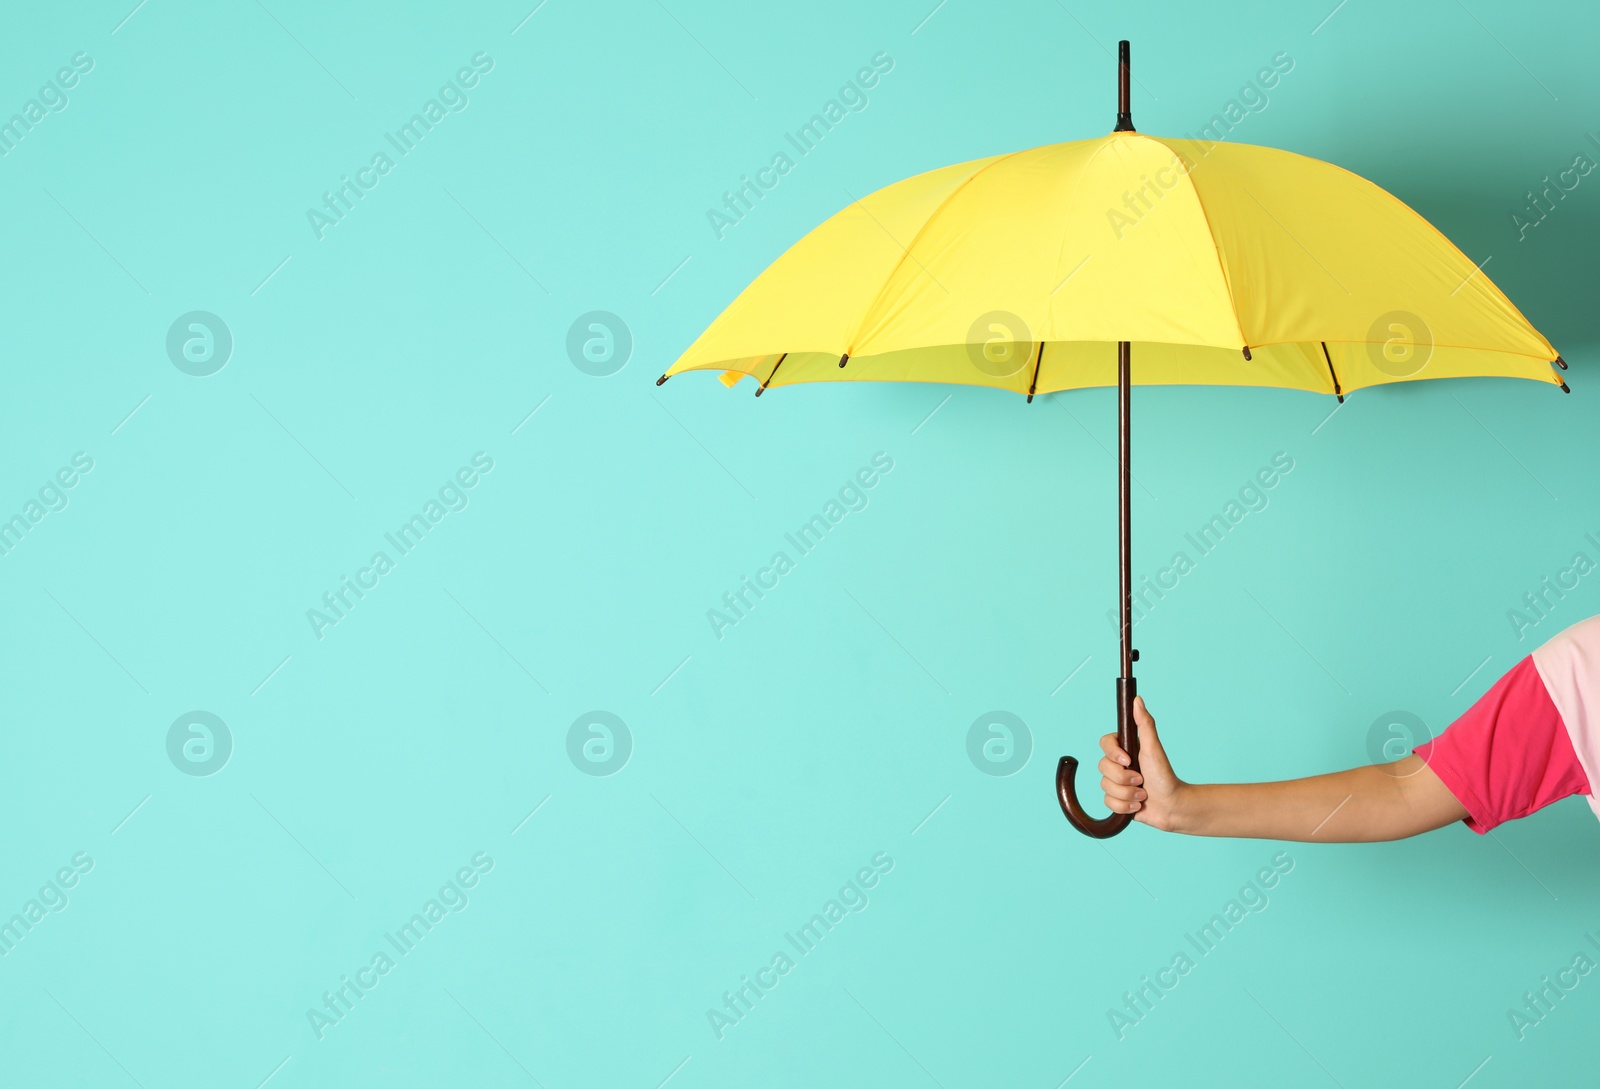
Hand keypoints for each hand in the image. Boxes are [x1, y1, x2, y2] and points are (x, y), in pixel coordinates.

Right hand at [1098, 696, 1185, 830]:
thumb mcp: (1154, 748)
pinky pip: (1108, 803)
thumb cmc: (1165, 775)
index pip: (1104, 744)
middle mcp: (1117, 764)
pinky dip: (1124, 806)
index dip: (1113, 754)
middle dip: (1124, 778)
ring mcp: (1116, 782)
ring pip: (1105, 787)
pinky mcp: (1116, 800)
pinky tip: (1138, 806)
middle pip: (1103, 768)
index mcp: (1124, 749)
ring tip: (1143, 795)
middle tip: (1142, 780)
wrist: (1172, 806)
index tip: (1128, 760)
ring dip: (1127, 794)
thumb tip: (1137, 699)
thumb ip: (1144, 724)